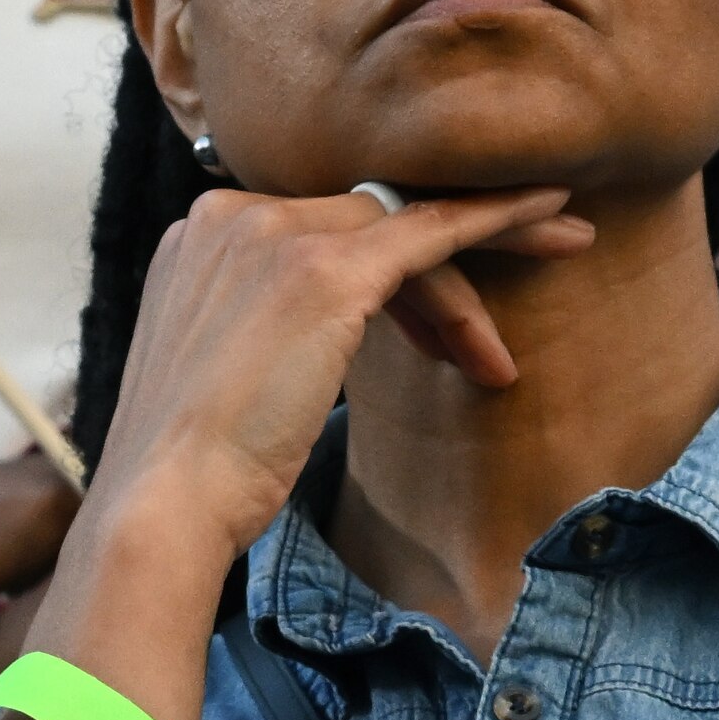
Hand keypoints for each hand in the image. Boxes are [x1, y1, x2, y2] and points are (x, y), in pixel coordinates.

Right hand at [73, 182, 589, 586]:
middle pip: (362, 223)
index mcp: (197, 237)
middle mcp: (229, 216)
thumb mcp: (220, 377)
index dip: (380, 280)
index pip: (314, 231)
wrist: (164, 504)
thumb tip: (310, 348)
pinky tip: (554, 217)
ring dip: (464, 293)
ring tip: (498, 366)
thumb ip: (258, 333)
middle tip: (484, 347)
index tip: (428, 328)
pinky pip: (433, 229)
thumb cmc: (194, 473)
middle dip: (433, 282)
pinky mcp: (326, 270)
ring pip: (401, 231)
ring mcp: (273, 236)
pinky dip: (500, 220)